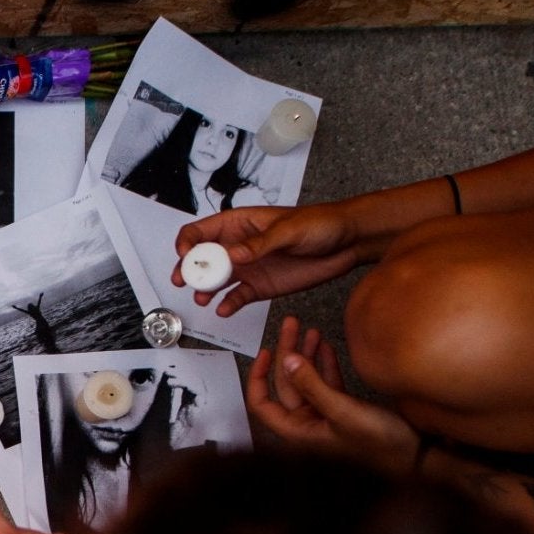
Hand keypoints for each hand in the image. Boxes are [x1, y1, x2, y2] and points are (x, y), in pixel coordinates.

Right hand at [173, 202, 360, 315]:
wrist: (347, 243)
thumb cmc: (320, 223)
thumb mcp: (289, 229)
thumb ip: (260, 244)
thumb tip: (233, 255)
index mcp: (239, 224)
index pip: (201, 231)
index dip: (188, 242)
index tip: (186, 255)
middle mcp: (238, 247)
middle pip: (202, 259)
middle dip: (189, 271)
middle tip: (185, 282)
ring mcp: (248, 268)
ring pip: (215, 281)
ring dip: (205, 290)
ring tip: (204, 298)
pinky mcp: (260, 287)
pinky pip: (236, 297)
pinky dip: (227, 304)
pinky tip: (224, 309)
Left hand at [245, 315, 419, 472]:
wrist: (415, 456)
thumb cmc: (380, 444)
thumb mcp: (342, 411)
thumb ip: (313, 385)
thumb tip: (287, 360)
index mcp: (297, 430)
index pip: (262, 403)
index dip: (258, 377)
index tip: (265, 351)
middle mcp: (307, 423)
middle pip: (285, 383)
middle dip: (287, 352)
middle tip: (291, 325)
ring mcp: (324, 414)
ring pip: (306, 379)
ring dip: (307, 354)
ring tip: (309, 330)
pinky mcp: (343, 408)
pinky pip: (327, 381)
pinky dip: (325, 363)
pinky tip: (324, 345)